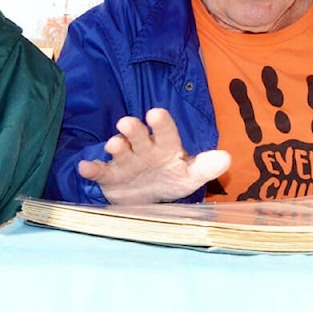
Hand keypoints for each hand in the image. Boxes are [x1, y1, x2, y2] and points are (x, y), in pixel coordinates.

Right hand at [77, 107, 230, 203]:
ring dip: (115, 145)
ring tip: (113, 144)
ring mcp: (125, 161)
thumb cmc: (170, 178)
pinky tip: (86, 167)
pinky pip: (100, 171)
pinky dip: (92, 168)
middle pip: (138, 135)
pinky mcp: (109, 176)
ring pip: (119, 149)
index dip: (161, 123)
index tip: (155, 114)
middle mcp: (143, 148)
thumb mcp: (190, 175)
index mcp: (165, 145)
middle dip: (133, 129)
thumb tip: (227, 158)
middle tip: (127, 123)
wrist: (147, 197)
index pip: (165, 131)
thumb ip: (205, 166)